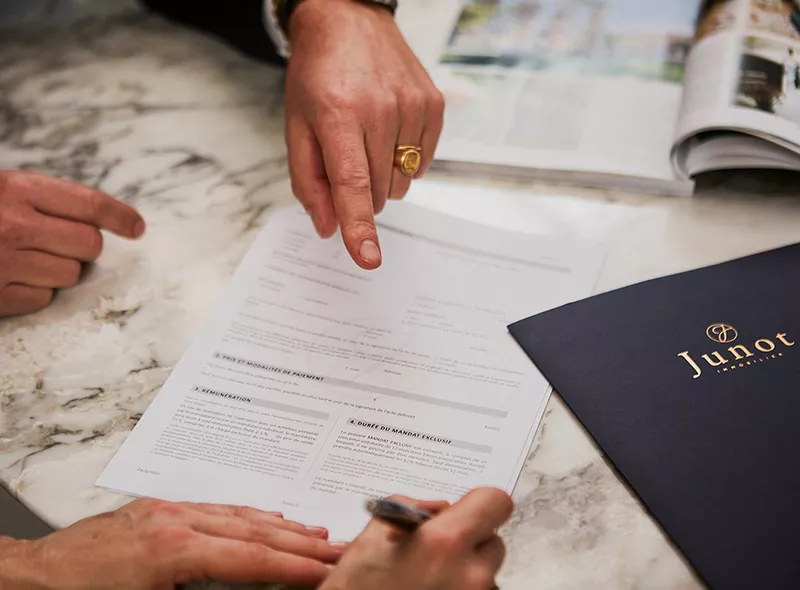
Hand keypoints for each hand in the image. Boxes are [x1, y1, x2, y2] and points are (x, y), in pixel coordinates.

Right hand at [0, 170, 144, 316]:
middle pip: (89, 243)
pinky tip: (12, 276)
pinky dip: (34, 291)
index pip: (89, 204)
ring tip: (27, 257)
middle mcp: (15, 226)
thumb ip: (46, 201)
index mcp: (18, 190)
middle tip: (56, 241)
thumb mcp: (4, 189)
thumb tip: (98, 220)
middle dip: (83, 246)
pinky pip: (43, 299)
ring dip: (58, 269)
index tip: (137, 227)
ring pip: (70, 274)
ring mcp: (5, 263)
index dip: (120, 217)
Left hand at [0, 499, 344, 588]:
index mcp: (176, 550)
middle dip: (302, 542)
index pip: (253, 559)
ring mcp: (168, 511)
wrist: (29, 578)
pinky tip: (266, 519)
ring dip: (283, 525)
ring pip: (240, 515)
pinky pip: (217, 508)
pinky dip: (249, 515)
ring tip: (317, 534)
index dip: (296, 567)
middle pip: (255, 530)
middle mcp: (178, 521)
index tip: (329, 571)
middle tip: (339, 548)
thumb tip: (243, 586)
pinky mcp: (158, 510)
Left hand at [285, 0, 444, 269]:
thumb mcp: (297, 125)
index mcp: (338, 114)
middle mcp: (380, 109)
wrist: (349, 18)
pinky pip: (422, 163)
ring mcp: (413, 106)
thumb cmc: (317, 74)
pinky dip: (403, 160)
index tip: (368, 258)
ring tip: (366, 137)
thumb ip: (308, 181)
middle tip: (346, 154)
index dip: (359, 226)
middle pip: (378, 191)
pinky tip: (388, 131)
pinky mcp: (434, 105)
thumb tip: (329, 227)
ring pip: (401, 182)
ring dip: (382, 177)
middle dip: (360, 191)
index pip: (352, 184)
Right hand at [320, 488, 512, 589]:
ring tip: (428, 578)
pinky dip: (459, 589)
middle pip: (493, 541)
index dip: (480, 503)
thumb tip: (437, 507)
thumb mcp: (371, 537)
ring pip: (486, 573)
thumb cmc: (354, 589)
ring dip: (465, 571)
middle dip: (469, 541)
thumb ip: (411, 508)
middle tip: (438, 550)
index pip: (495, 502)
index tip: (467, 509)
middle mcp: (470, 575)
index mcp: (445, 542)